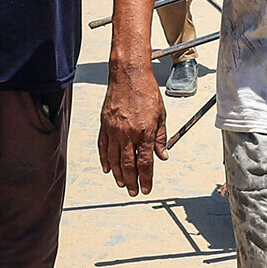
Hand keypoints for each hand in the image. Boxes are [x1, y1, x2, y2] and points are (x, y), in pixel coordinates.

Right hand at [99, 68, 168, 195]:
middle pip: (129, 165)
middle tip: (134, 192)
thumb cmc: (146, 92)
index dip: (146, 178)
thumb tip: (163, 156)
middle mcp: (128, 133)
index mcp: (145, 132)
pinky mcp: (104, 125)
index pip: (145, 163)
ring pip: (114, 159)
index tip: (147, 188)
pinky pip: (103, 147)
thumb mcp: (161, 115)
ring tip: (122, 184)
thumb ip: (161, 138)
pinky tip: (107, 169)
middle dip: (132, 182)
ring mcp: (114, 130)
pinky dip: (104, 160)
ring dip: (118, 174)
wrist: (129, 75)